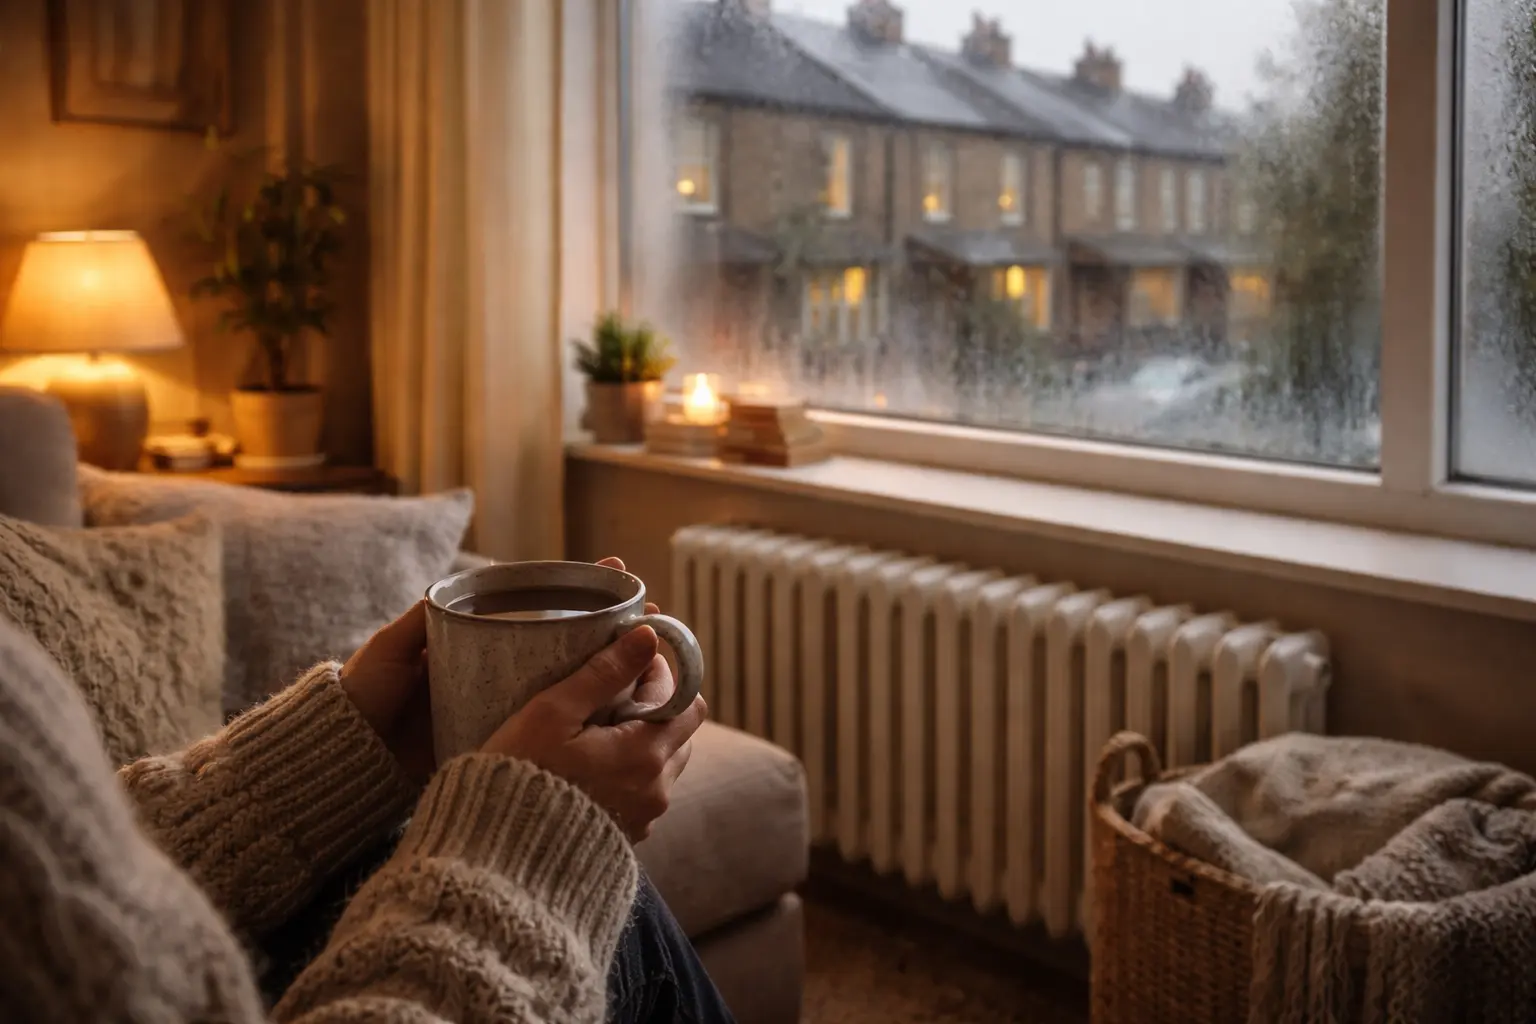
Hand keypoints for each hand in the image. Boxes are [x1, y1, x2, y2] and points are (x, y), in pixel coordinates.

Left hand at [341, 556, 664, 786]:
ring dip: (619, 676)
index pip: (544, 603)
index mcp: (483, 639)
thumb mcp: (389, 654)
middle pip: (574, 644)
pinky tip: (629, 722)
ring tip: (662, 666)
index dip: (586, 588)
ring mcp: (511, 705)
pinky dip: (592, 723)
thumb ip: (413, 624)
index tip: (622, 571)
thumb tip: (445, 590)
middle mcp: (505, 668)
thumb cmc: (365, 698)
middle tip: (659, 620)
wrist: (351, 759)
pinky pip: (558, 729)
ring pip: (576, 687)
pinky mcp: (509, 742)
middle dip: (619, 631)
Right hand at [481, 623, 707, 841]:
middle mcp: (656, 789)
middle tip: (611, 692)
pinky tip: (591, 767)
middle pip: (680, 731)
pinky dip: (630, 772)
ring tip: (597, 731)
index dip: (662, 674)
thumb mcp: (554, 713)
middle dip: (655, 705)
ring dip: (644, 739)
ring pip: (665, 762)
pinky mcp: (628, 836)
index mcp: (645, 754)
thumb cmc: (520, 774)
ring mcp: (644, 817)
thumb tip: (647, 635)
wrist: (498, 856)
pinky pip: (645, 792)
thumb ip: (604, 672)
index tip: (631, 661)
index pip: (685, 700)